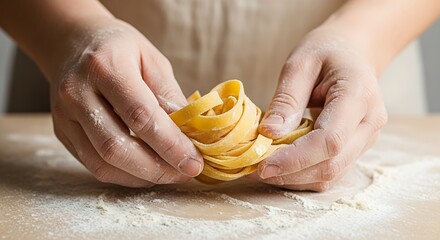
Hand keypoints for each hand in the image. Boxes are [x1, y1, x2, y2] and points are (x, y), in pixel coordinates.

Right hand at [50, 18, 202, 186]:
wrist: (73, 43)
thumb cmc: (120, 49)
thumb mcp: (152, 60)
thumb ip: (168, 96)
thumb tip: (190, 133)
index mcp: (105, 67)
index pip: (140, 116)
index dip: (170, 145)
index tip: (194, 161)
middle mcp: (77, 93)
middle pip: (116, 147)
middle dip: (157, 168)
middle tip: (186, 173)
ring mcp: (65, 116)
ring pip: (102, 163)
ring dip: (142, 177)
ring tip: (170, 174)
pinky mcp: (62, 133)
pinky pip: (93, 165)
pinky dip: (124, 175)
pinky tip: (147, 171)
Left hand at [255, 27, 387, 190]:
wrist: (353, 51)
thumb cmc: (326, 51)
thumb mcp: (300, 64)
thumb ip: (286, 100)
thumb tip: (268, 134)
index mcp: (359, 96)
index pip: (329, 140)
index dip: (295, 158)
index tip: (262, 166)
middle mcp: (369, 123)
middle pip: (331, 164)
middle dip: (290, 173)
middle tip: (253, 170)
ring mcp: (367, 139)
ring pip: (331, 175)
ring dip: (294, 178)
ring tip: (262, 168)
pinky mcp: (357, 148)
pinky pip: (330, 172)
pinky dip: (303, 175)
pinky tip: (280, 166)